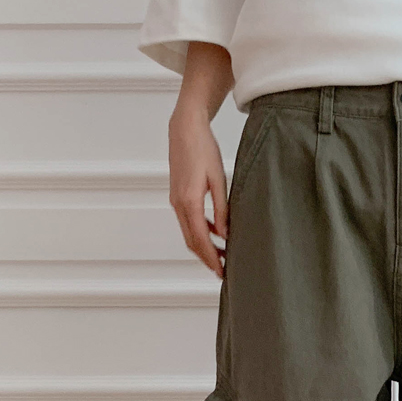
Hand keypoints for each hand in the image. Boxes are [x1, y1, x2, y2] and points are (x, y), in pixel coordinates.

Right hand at [168, 99, 228, 274]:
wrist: (185, 128)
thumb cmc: (203, 148)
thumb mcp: (219, 179)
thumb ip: (222, 209)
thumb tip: (225, 234)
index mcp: (189, 201)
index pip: (200, 240)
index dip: (211, 259)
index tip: (222, 272)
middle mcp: (179, 204)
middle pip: (192, 242)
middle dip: (207, 259)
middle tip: (223, 271)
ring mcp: (176, 200)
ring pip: (188, 233)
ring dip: (203, 247)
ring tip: (222, 255)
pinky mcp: (178, 195)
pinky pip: (188, 221)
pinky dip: (200, 232)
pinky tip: (215, 233)